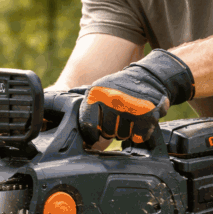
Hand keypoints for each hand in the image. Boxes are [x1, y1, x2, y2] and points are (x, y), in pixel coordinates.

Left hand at [78, 49, 193, 145]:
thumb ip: (82, 96)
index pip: (88, 126)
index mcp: (96, 93)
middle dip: (112, 130)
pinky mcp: (148, 113)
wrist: (149, 77)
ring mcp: (130, 106)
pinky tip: (140, 124)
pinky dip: (141, 134)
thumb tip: (62, 97)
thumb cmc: (120, 85)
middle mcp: (112, 99)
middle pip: (107, 132)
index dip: (92, 133)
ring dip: (126, 131)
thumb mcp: (99, 86)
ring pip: (122, 135)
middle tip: (118, 119)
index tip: (97, 133)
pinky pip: (139, 136)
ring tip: (129, 117)